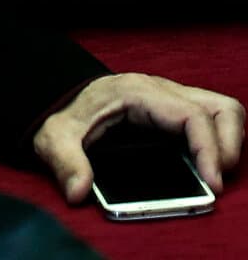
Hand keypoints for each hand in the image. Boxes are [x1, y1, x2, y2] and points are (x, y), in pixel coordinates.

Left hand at [33, 72, 244, 203]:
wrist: (54, 94)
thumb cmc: (60, 113)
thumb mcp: (54, 137)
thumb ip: (66, 161)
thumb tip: (78, 191)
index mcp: (137, 93)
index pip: (192, 116)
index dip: (210, 151)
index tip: (213, 185)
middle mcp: (159, 91)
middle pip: (219, 108)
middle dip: (227, 147)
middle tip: (214, 181)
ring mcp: (168, 99)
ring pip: (218, 111)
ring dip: (225, 143)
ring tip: (213, 174)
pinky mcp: (170, 111)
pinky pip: (207, 121)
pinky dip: (214, 142)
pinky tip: (203, 167)